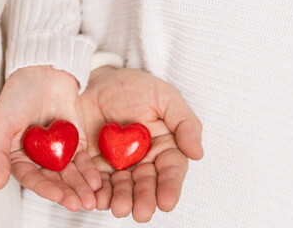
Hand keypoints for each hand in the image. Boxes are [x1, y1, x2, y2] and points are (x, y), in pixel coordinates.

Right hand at [0, 66, 100, 210]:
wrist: (45, 72)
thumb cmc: (18, 95)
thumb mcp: (1, 122)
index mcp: (18, 156)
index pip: (32, 178)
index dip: (44, 188)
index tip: (57, 196)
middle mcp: (39, 158)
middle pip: (54, 180)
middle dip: (66, 193)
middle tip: (79, 204)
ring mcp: (59, 151)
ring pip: (71, 174)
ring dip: (80, 187)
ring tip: (91, 200)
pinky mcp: (76, 142)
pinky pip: (84, 160)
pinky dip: (90, 171)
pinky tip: (96, 182)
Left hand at [80, 66, 202, 221]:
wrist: (98, 81)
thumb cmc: (134, 86)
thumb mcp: (165, 97)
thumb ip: (184, 123)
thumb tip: (197, 153)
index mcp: (164, 147)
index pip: (170, 170)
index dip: (169, 187)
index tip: (167, 202)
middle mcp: (143, 160)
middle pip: (145, 184)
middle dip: (144, 199)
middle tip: (142, 212)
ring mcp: (118, 163)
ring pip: (121, 187)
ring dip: (120, 200)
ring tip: (118, 208)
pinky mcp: (95, 163)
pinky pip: (96, 180)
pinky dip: (96, 192)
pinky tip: (96, 199)